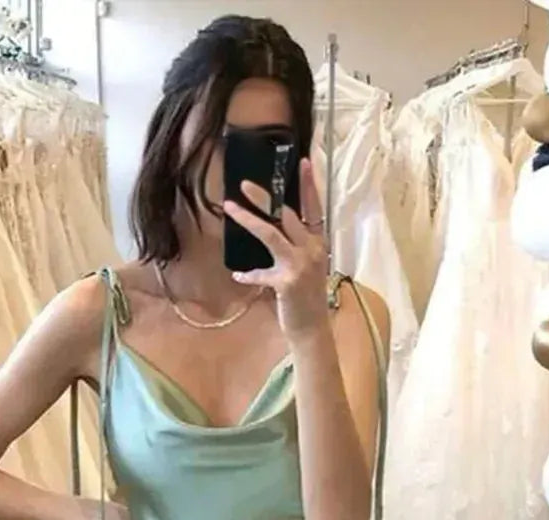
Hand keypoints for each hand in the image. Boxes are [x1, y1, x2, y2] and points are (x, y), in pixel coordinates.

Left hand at [223, 158, 328, 342]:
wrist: (311, 329)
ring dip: (249, 219)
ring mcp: (300, 265)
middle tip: (245, 183)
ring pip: (271, 233)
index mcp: (317, 242)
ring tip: (230, 207)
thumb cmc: (305, 298)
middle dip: (265, 197)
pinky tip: (238, 275)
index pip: (313, 208)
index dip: (309, 185)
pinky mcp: (287, 282)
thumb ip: (293, 248)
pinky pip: (261, 273)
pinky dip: (249, 274)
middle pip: (286, 214)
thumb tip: (272, 228)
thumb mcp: (305, 268)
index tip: (303, 161)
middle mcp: (311, 249)